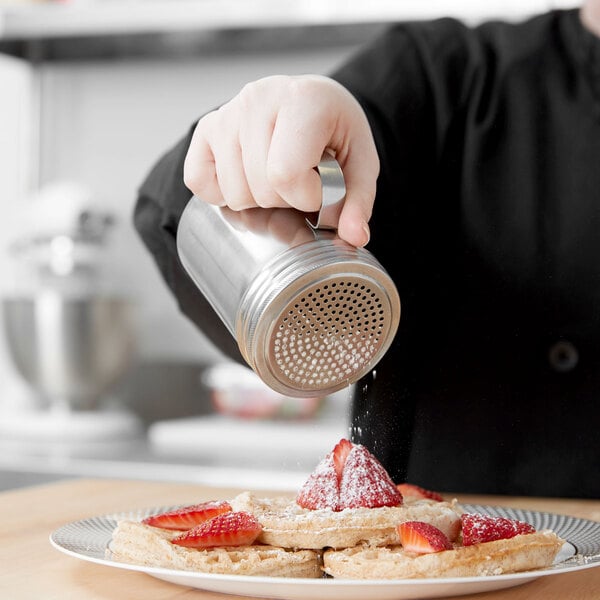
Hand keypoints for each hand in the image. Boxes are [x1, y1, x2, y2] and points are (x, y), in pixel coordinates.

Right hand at [183, 75, 378, 246]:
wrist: (309, 100)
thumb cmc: (333, 131)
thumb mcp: (360, 162)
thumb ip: (358, 200)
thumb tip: (355, 236)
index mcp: (303, 100)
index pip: (285, 174)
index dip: (307, 196)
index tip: (321, 184)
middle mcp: (258, 98)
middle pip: (259, 189)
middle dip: (284, 200)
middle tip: (299, 180)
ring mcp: (227, 112)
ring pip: (233, 193)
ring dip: (258, 199)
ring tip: (275, 175)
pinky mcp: (205, 128)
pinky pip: (199, 182)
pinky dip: (222, 193)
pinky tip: (246, 176)